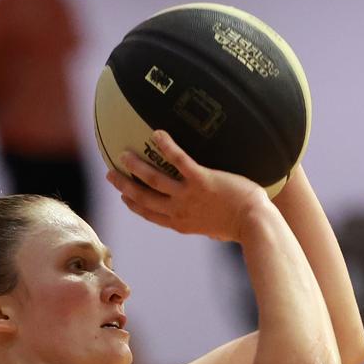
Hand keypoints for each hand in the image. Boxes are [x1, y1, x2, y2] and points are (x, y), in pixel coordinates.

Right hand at [105, 130, 268, 242]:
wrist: (253, 222)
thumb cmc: (240, 225)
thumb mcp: (215, 229)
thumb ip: (205, 223)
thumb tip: (210, 226)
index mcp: (180, 224)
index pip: (150, 214)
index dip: (134, 205)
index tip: (123, 196)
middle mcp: (179, 212)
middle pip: (143, 198)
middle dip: (124, 186)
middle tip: (110, 174)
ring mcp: (188, 197)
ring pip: (154, 180)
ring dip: (136, 167)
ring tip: (124, 154)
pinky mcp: (201, 181)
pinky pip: (179, 161)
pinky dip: (167, 148)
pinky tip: (158, 134)